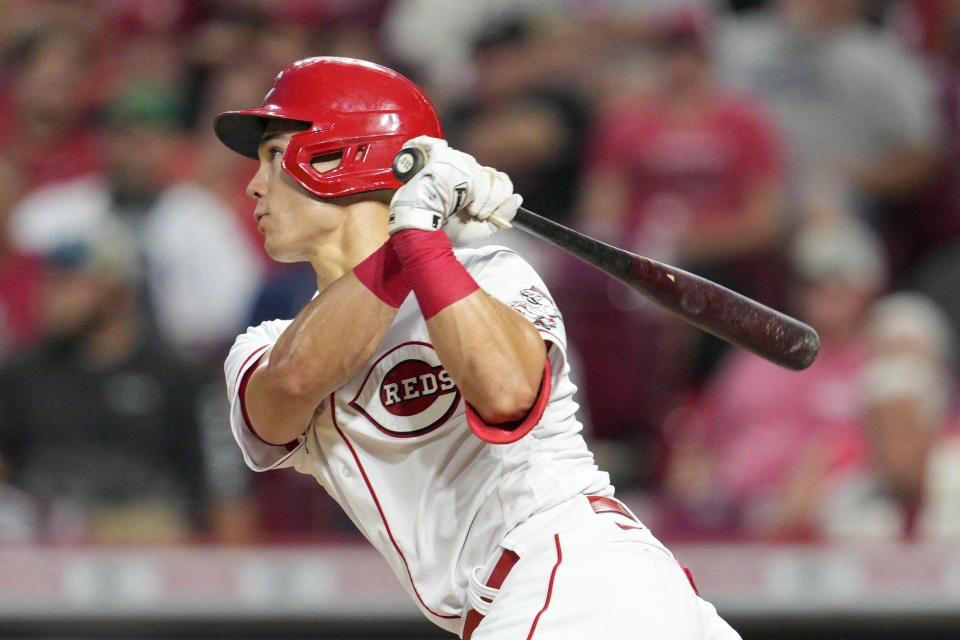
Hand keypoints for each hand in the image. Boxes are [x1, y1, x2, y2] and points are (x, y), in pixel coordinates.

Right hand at [388, 137, 520, 243]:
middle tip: (476, 214)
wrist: (426, 231)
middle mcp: (471, 172)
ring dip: (484, 200)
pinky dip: (477, 195)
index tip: (485, 215)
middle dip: (492, 201)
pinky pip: (478, 175)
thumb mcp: (482, 229)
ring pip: (490, 177)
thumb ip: (503, 215)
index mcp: (477, 185)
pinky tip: (464, 204)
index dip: (499, 199)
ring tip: (467, 211)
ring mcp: (461, 166)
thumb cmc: (449, 230)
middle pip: (499, 178)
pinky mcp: (453, 163)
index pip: (501, 182)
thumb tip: (518, 198)